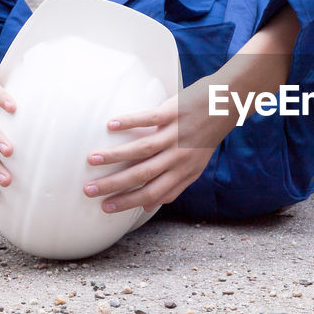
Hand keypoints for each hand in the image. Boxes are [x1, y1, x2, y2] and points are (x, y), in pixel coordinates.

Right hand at [82, 78, 231, 212]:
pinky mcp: (173, 113)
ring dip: (115, 155)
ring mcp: (176, 135)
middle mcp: (179, 156)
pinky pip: (148, 119)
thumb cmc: (205, 139)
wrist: (225, 106)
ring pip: (142, 149)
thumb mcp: (194, 168)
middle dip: (114, 185)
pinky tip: (110, 125)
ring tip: (92, 159)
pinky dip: (129, 122)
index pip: (152, 193)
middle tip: (89, 190)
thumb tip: (150, 207)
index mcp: (183, 172)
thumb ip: (174, 187)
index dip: (128, 202)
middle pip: (142, 175)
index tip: (105, 208)